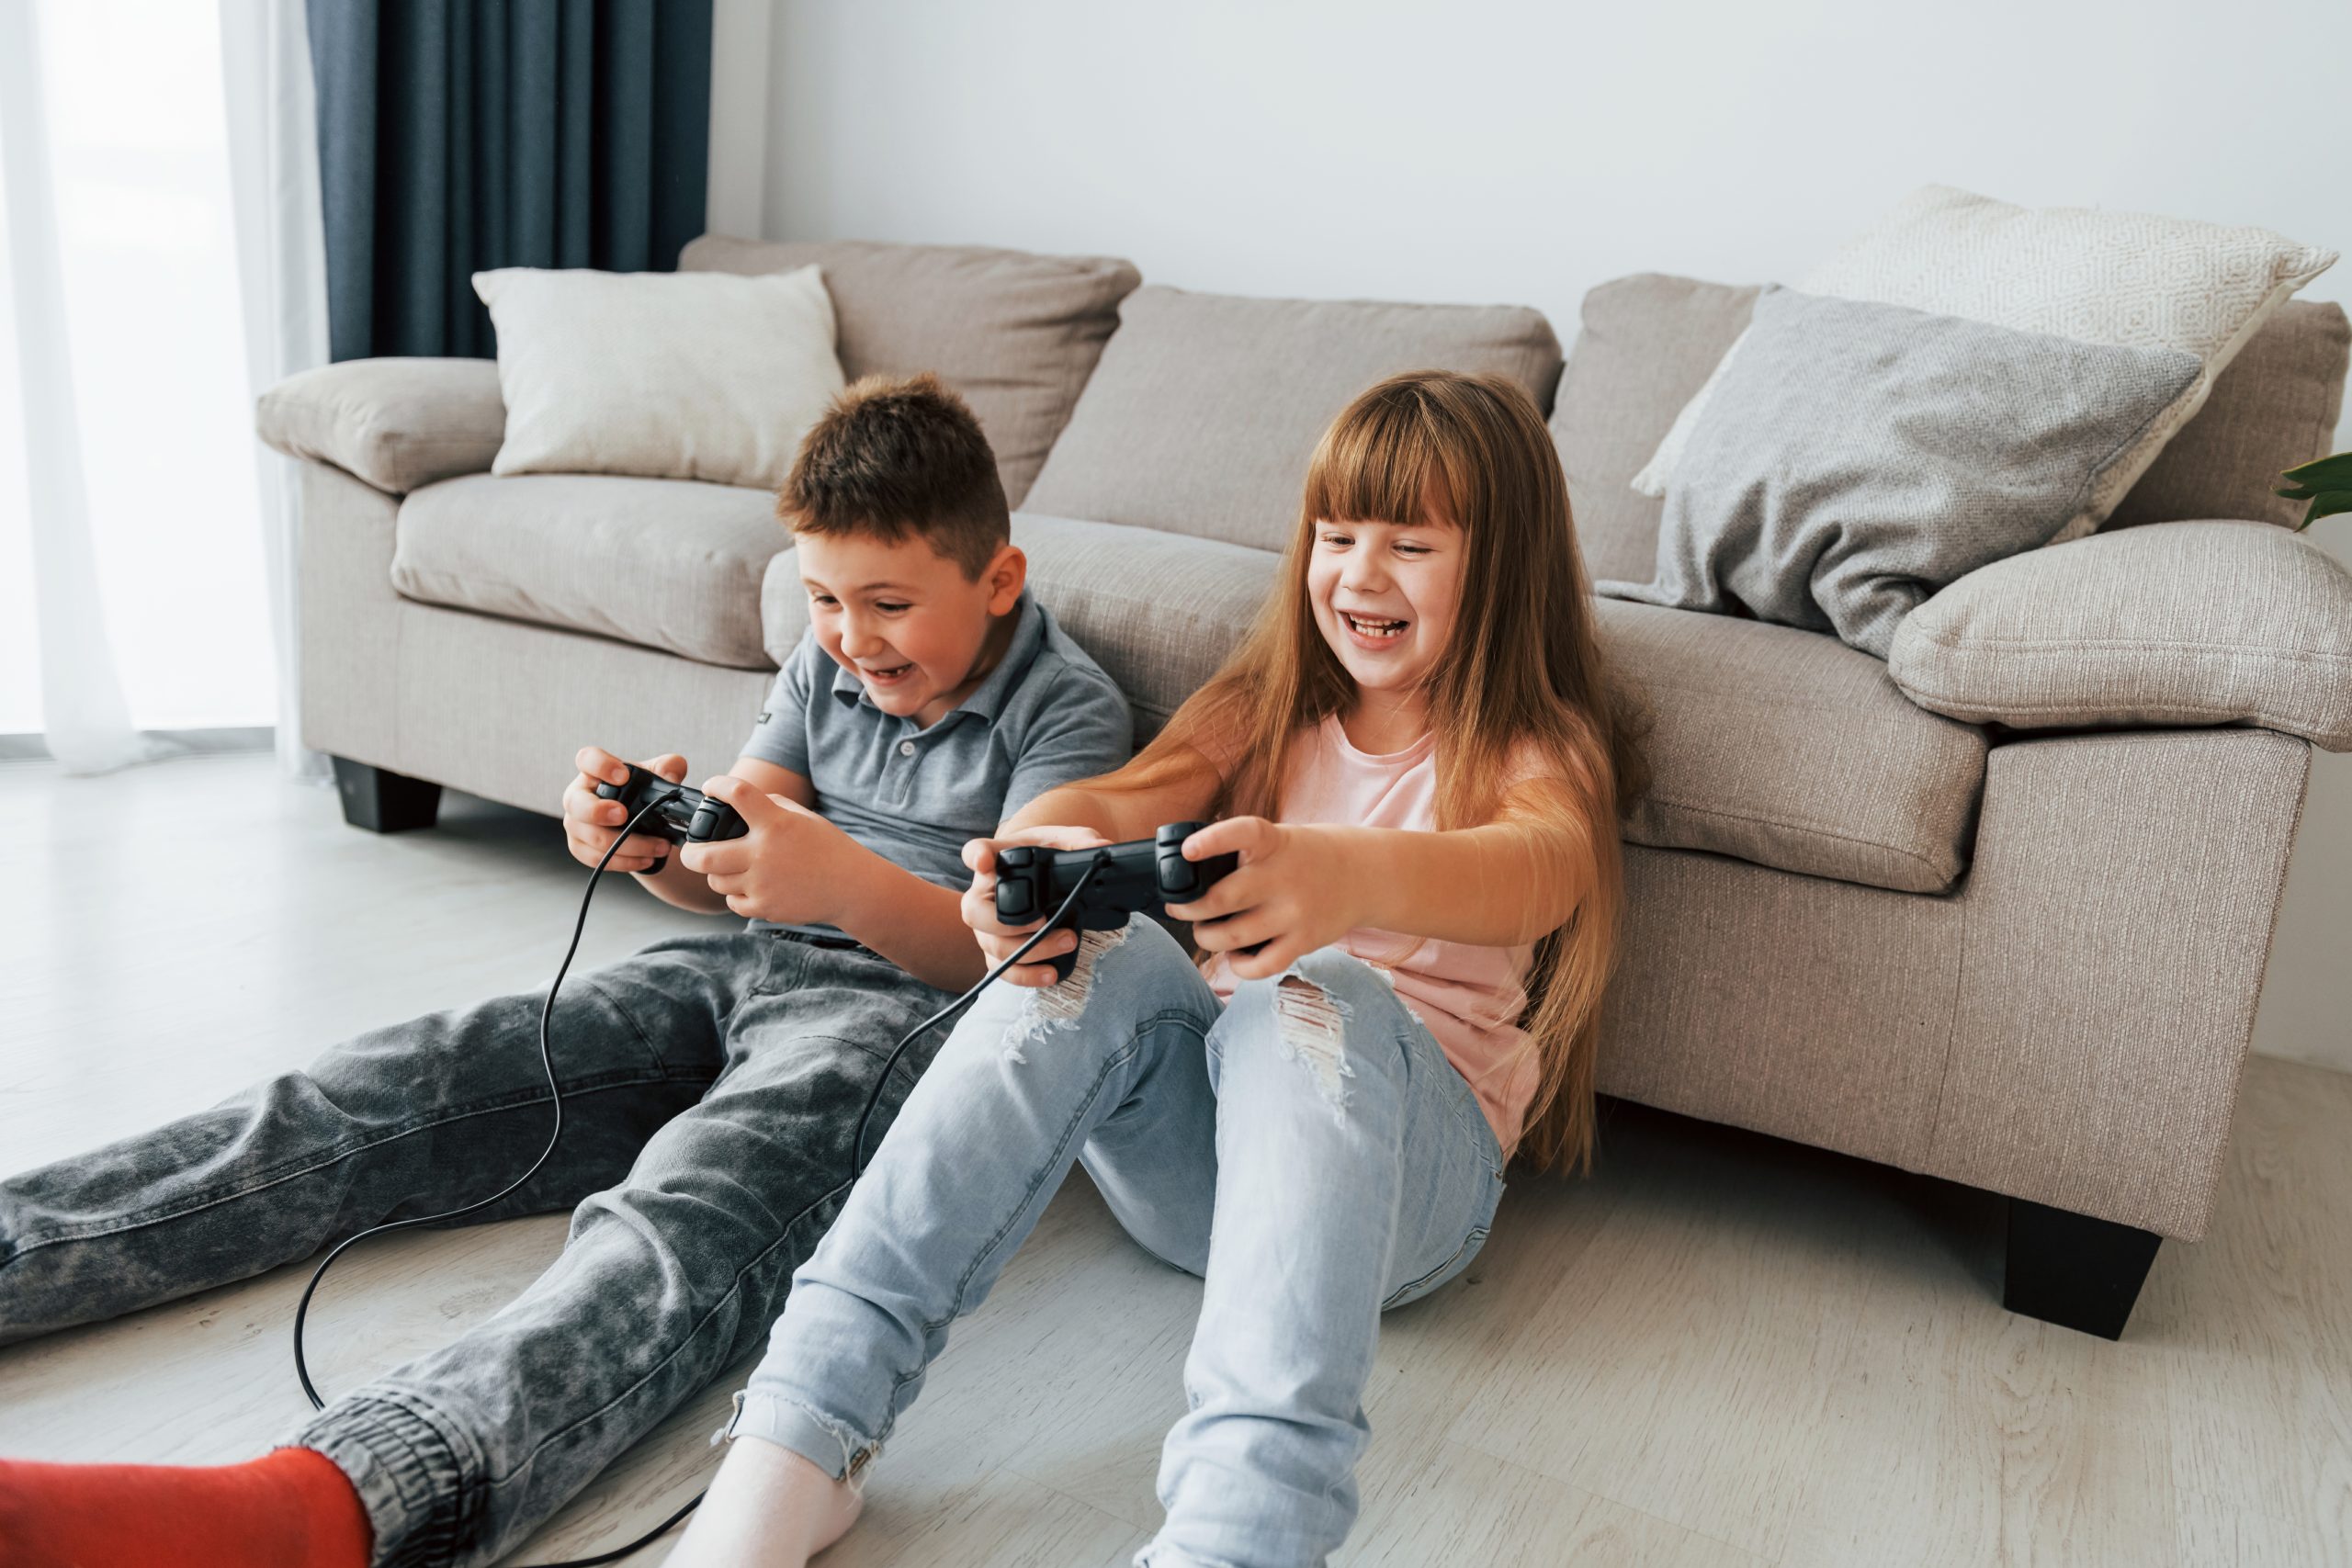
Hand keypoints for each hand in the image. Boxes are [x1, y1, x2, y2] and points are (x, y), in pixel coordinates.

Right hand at [562, 747, 685, 873]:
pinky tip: (646, 859)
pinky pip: (597, 859)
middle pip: (577, 803)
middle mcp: (578, 796)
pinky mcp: (580, 848)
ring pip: (593, 837)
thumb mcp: (656, 774)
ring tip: (659, 846)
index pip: (587, 759)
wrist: (638, 820)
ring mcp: (576, 824)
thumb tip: (671, 776)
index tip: (623, 776)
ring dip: (629, 845)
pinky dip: (624, 862)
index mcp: (594, 772)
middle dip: (598, 811)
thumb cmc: (639, 791)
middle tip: (623, 815)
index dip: (601, 766)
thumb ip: (669, 767)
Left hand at [681, 774, 862, 924]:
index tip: (711, 787)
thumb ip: (772, 805)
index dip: (716, 785)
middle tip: (691, 850)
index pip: (736, 794)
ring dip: (717, 873)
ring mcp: (762, 884)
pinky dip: (735, 893)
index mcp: (775, 823)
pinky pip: (732, 901)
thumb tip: (740, 801)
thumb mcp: (804, 817)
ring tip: (731, 867)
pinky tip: (749, 885)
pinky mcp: (765, 907)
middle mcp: (763, 853)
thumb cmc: (828, 848)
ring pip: (716, 881)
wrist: (851, 887)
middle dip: (690, 852)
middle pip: (703, 856)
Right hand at [960, 826, 1113, 988]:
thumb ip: (1081, 840)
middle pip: (975, 912)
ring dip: (1030, 952)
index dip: (976, 857)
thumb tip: (1102, 847)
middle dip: (1007, 924)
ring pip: (993, 946)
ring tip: (1067, 943)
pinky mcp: (998, 950)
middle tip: (1043, 922)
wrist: (1040, 877)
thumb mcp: (1063, 841)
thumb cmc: (1045, 856)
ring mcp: (987, 926)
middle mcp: (983, 894)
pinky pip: (1003, 969)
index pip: (976, 851)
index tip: (985, 861)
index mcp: (997, 859)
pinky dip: (1026, 975)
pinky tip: (1050, 973)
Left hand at [1167, 818, 1358, 980]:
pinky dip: (1238, 965)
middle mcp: (1284, 877)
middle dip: (1189, 907)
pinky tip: (1235, 953)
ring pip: (1233, 936)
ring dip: (1207, 938)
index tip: (1187, 850)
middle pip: (1222, 898)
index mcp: (1274, 842)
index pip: (1243, 832)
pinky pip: (1260, 966)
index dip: (1212, 841)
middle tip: (1180, 907)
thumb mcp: (1278, 840)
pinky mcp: (1304, 941)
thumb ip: (1242, 854)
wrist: (1361, 876)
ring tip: (1206, 931)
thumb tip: (1189, 878)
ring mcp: (1295, 912)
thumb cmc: (1303, 858)